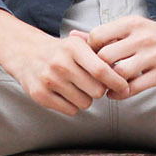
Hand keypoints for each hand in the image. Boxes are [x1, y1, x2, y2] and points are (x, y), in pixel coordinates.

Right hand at [0, 7, 130, 114]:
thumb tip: (128, 70)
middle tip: (95, 85)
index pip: (102, 70)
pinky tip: (66, 94)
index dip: (117, 82)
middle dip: (101, 91)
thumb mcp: (80, 44)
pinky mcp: (39, 95)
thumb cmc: (62, 51)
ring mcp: (48, 80)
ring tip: (78, 88)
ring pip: (85, 103)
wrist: (27, 53)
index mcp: (74, 47)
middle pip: (96, 90)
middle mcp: (60, 63)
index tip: (126, 88)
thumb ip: (103, 54)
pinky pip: (70, 110)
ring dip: (86, 99)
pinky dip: (73, 105)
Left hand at [76, 8, 155, 97]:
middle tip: (93, 79)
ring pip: (120, 73)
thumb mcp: (131, 28)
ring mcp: (154, 55)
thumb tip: (73, 36)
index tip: (90, 60)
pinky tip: (117, 93)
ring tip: (105, 87)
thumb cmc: (155, 35)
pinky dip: (120, 94)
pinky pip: (135, 87)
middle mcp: (143, 37)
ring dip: (108, 84)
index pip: (98, 37)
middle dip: (96, 71)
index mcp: (132, 24)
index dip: (89, 51)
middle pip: (105, 57)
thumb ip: (103, 34)